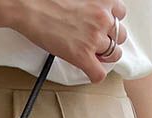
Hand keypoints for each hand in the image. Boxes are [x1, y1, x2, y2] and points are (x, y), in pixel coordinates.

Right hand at [9, 0, 128, 82]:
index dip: (111, 23)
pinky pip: (99, 74)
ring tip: (91, 55)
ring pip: (114, 55)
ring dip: (104, 57)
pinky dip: (95, 75)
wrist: (31, 7)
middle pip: (120, 36)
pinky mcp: (83, 56)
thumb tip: (90, 17)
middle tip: (95, 42)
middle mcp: (103, 19)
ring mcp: (94, 39)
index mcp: (104, 1)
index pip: (121, 14)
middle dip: (109, 40)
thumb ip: (91, 5)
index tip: (103, 27)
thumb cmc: (48, 0)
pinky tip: (87, 70)